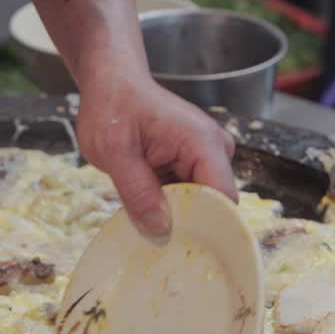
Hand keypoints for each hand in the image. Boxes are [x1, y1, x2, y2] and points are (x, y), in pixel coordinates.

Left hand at [77, 72, 236, 234]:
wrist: (111, 84)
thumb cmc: (112, 107)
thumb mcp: (114, 151)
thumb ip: (137, 190)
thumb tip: (160, 228)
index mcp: (202, 142)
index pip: (223, 198)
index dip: (207, 228)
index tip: (182, 249)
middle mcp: (213, 149)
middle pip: (215, 205)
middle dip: (188, 226)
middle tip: (156, 242)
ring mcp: (205, 157)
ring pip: (201, 204)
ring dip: (176, 217)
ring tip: (147, 221)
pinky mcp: (192, 165)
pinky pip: (188, 197)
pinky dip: (170, 207)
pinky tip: (149, 211)